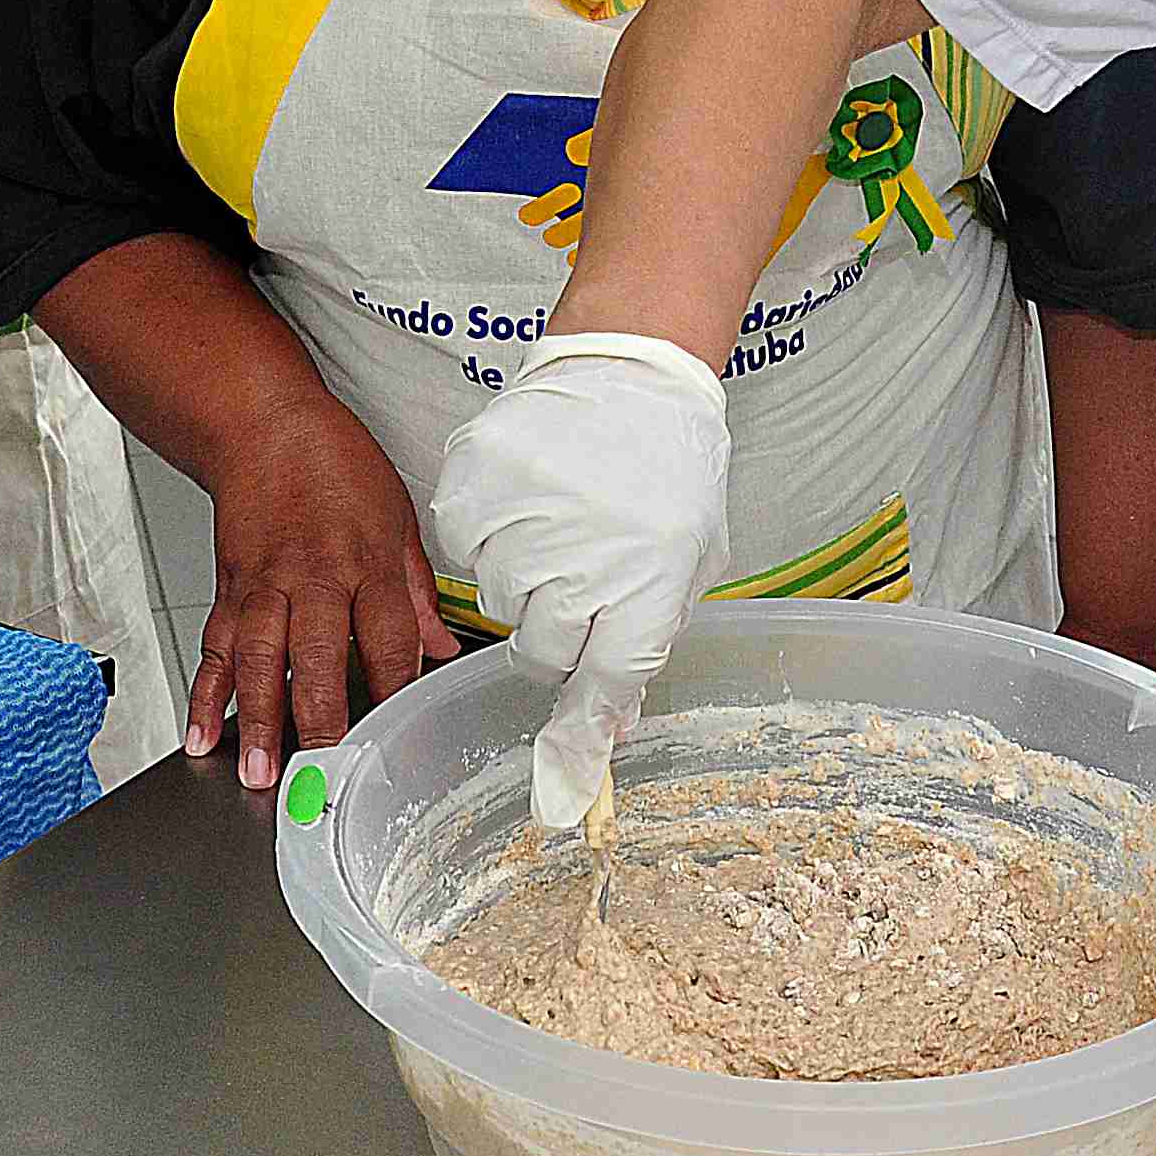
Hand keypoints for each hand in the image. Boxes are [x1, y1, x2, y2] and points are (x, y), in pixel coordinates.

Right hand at [186, 400, 455, 791]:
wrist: (261, 423)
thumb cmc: (333, 462)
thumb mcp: (396, 516)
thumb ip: (416, 590)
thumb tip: (442, 645)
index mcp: (365, 562)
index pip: (388, 638)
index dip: (394, 688)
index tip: (398, 733)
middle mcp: (313, 576)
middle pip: (315, 655)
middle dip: (317, 718)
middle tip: (321, 772)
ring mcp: (264, 585)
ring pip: (257, 660)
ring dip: (257, 720)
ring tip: (259, 772)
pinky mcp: (228, 588)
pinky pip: (214, 648)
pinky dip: (204, 694)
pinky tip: (203, 733)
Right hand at [428, 333, 729, 830]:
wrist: (629, 367)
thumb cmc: (670, 459)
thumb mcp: (691, 556)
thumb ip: (652, 636)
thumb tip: (615, 722)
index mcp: (646, 587)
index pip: (602, 691)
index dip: (580, 743)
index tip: (562, 789)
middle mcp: (580, 569)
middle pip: (545, 654)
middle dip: (564, 631)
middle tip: (584, 578)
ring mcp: (520, 532)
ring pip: (503, 604)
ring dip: (528, 578)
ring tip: (563, 522)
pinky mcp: (473, 496)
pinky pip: (464, 555)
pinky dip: (490, 538)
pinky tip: (528, 501)